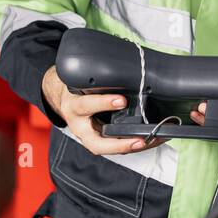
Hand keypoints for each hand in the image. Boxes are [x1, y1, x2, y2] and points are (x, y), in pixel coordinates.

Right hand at [43, 65, 165, 155]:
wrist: (66, 100)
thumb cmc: (76, 91)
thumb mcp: (82, 83)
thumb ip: (98, 81)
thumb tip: (127, 68)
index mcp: (74, 107)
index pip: (86, 105)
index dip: (103, 103)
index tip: (122, 100)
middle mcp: (80, 127)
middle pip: (96, 143)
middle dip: (118, 144)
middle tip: (139, 140)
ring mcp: (89, 138)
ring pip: (109, 149)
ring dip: (132, 147)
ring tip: (151, 141)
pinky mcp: (100, 141)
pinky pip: (116, 147)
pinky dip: (135, 144)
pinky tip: (152, 139)